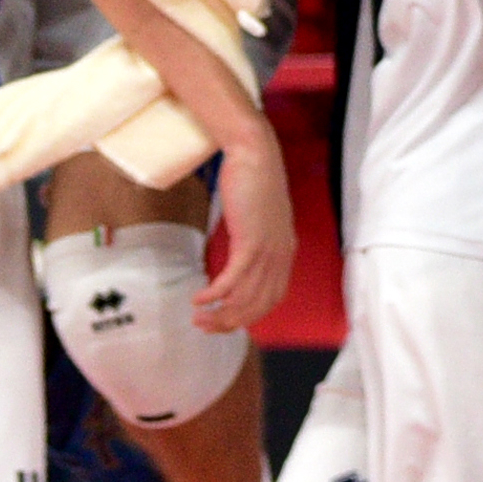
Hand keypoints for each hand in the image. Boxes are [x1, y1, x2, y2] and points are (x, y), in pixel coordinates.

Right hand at [193, 146, 296, 336]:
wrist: (255, 155)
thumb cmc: (254, 182)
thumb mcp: (259, 218)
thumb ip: (255, 240)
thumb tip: (240, 257)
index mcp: (285, 252)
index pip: (272, 299)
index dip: (249, 316)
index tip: (225, 322)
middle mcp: (281, 256)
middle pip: (258, 305)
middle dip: (230, 322)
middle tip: (204, 326)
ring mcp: (268, 250)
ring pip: (245, 297)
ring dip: (219, 313)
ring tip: (197, 317)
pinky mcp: (252, 241)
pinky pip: (233, 279)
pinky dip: (216, 294)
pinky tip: (199, 299)